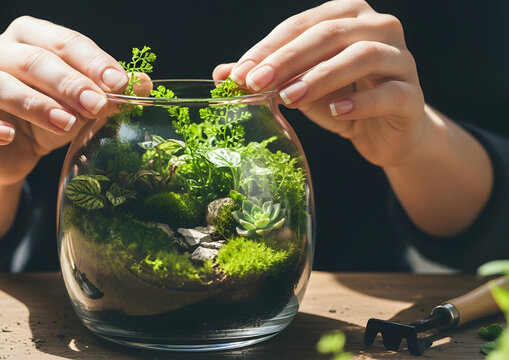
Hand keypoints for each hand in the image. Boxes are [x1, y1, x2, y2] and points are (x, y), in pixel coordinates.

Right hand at [0, 16, 129, 184]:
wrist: (11, 154)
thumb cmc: (48, 119)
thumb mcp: (82, 106)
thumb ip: (109, 93)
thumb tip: (144, 84)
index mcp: (29, 38)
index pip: (63, 41)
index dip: (92, 61)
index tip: (119, 83)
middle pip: (32, 60)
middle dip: (69, 83)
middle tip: (97, 105)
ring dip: (36, 104)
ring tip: (67, 123)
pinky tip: (9, 136)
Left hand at [213, 0, 424, 167]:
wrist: (385, 131)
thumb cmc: (340, 99)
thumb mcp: (299, 85)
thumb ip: (267, 76)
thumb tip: (221, 74)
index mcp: (347, 15)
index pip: (301, 25)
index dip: (268, 48)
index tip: (238, 73)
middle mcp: (378, 27)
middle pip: (329, 34)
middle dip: (287, 59)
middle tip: (256, 83)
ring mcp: (401, 58)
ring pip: (361, 56)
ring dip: (320, 77)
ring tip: (289, 98)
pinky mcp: (412, 94)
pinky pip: (389, 92)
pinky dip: (360, 102)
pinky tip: (335, 112)